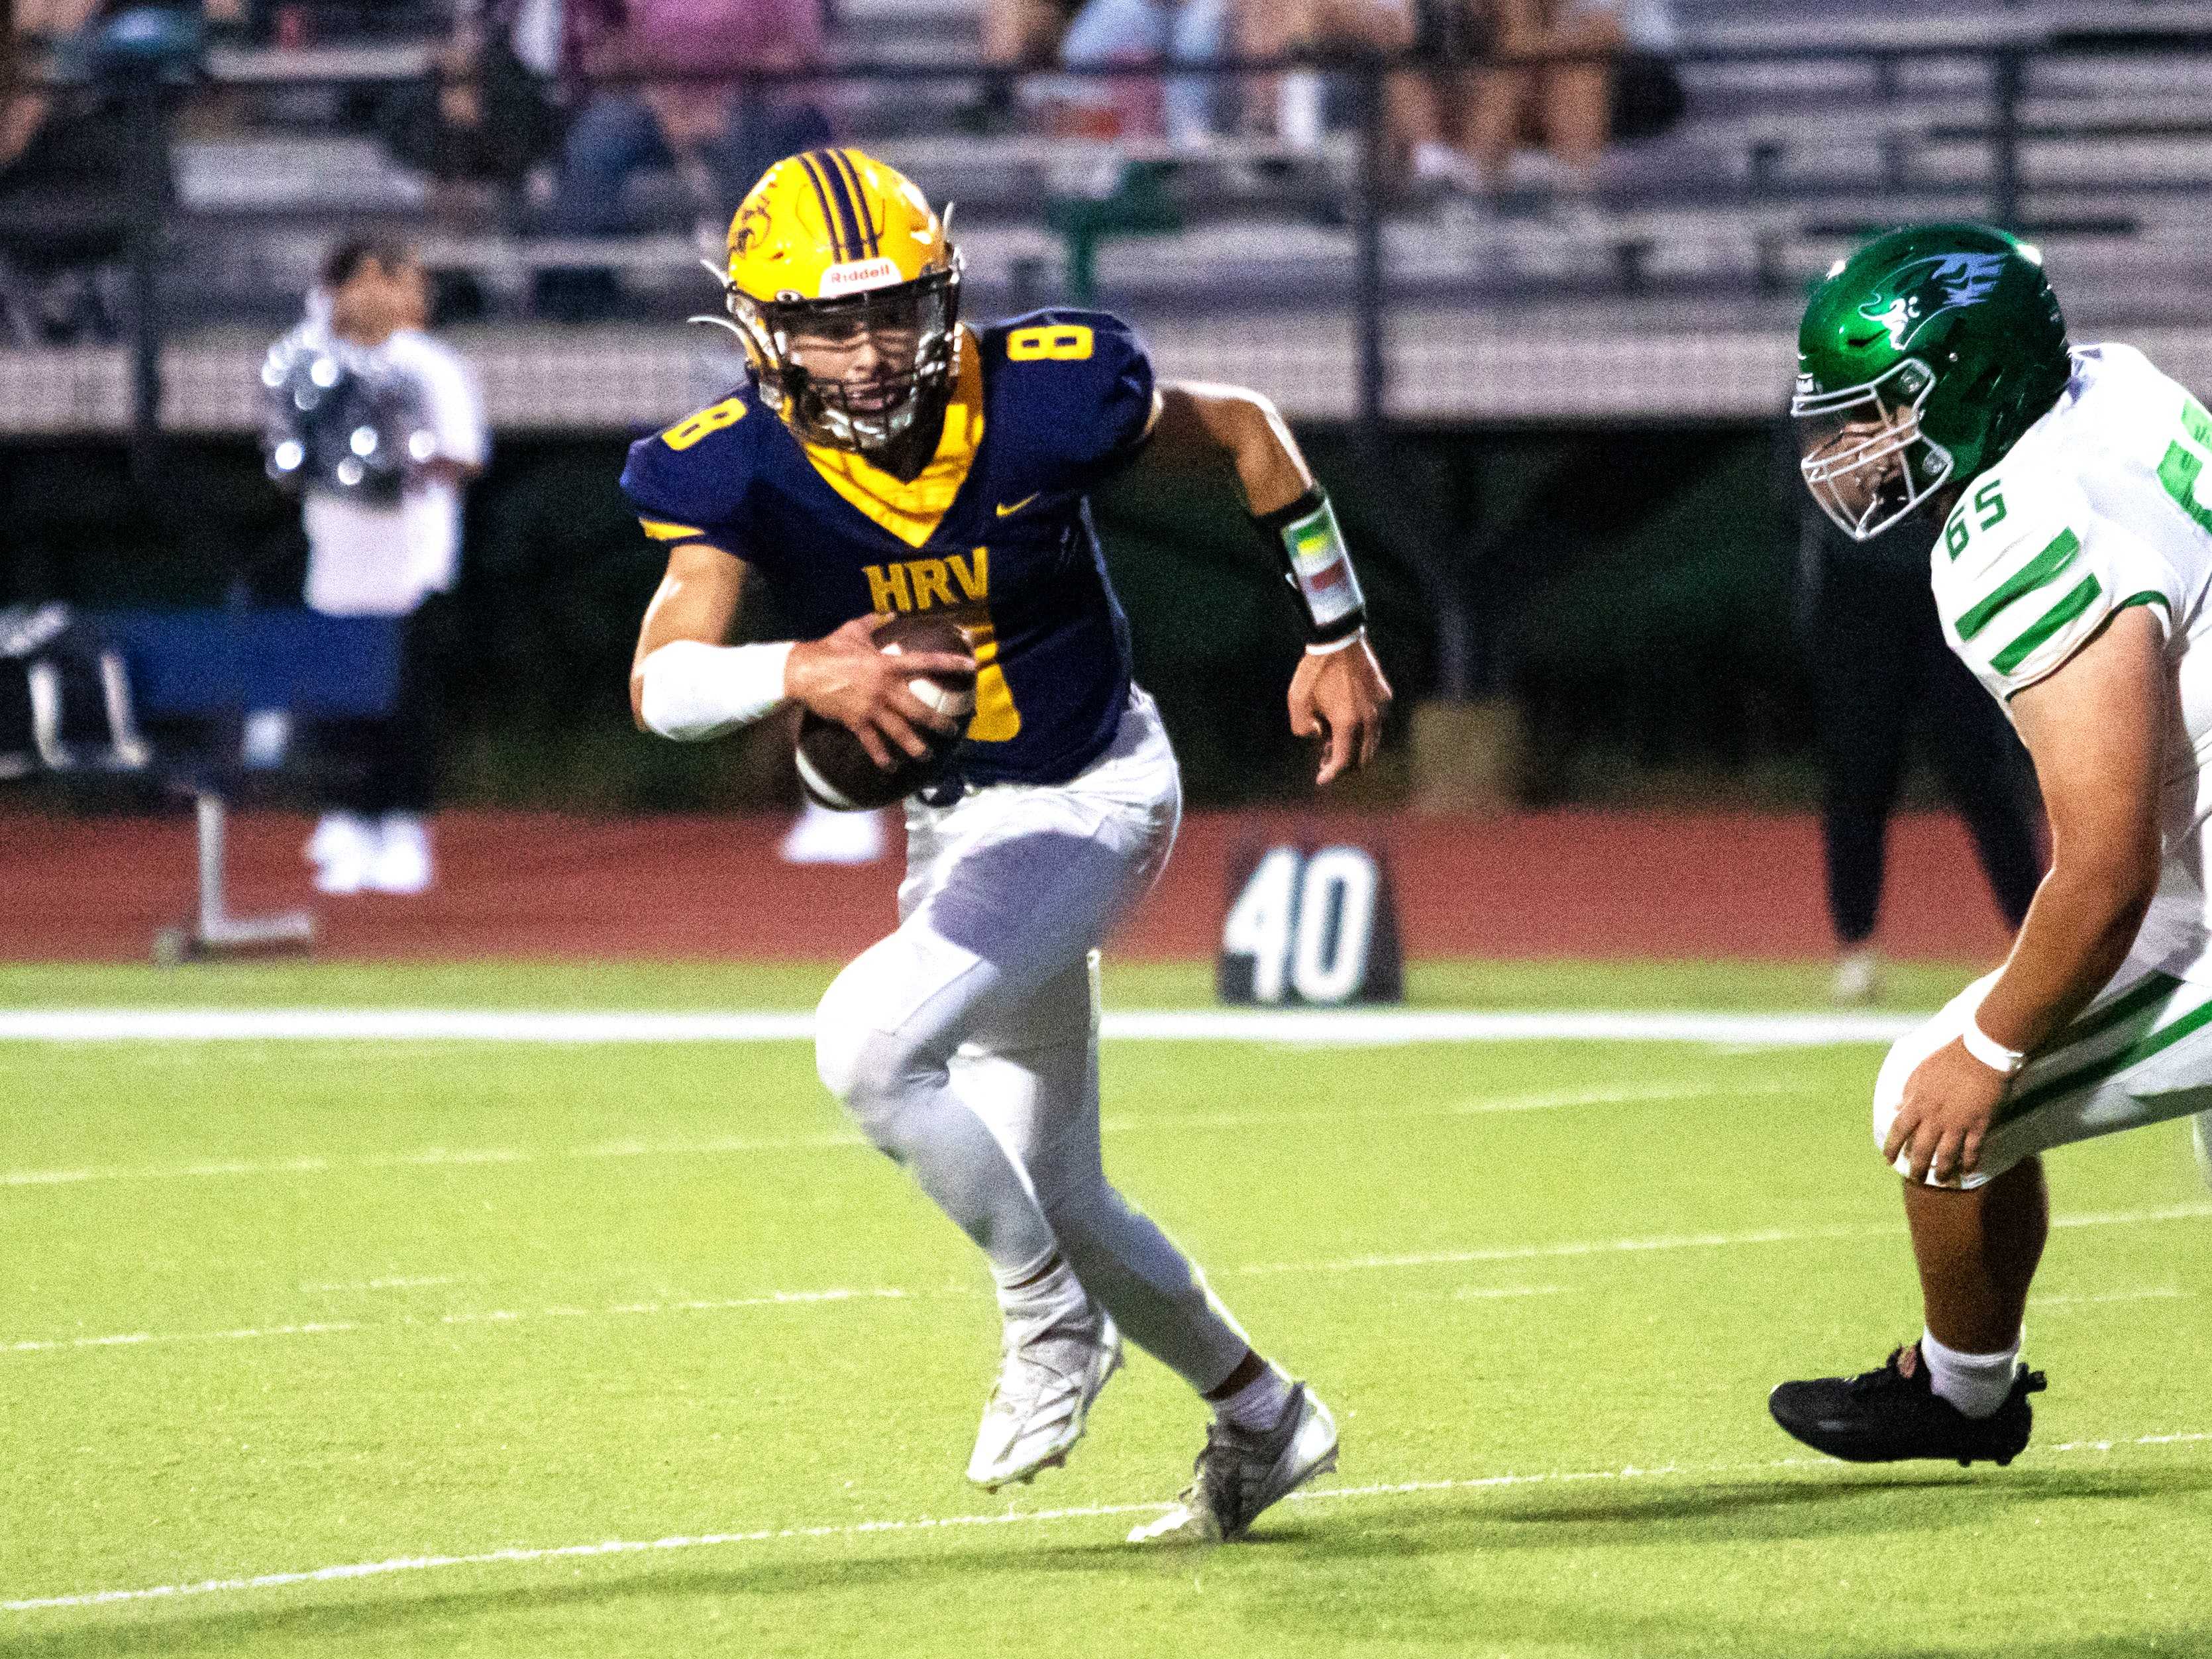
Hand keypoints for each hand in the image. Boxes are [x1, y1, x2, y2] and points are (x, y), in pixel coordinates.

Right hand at [784, 614, 975, 770]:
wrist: (803, 670)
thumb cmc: (828, 648)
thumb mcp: (853, 630)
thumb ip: (873, 621)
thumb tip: (888, 612)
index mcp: (888, 665)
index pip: (925, 663)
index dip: (949, 664)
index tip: (970, 667)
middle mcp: (885, 688)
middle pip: (919, 709)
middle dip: (938, 722)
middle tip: (952, 730)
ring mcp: (871, 708)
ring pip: (900, 731)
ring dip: (916, 746)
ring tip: (927, 755)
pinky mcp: (856, 722)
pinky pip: (873, 744)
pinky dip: (882, 757)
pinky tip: (891, 767)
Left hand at [1289, 633, 1392, 785]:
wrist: (1338, 640)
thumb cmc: (1315, 671)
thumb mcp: (1297, 701)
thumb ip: (1302, 728)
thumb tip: (1318, 736)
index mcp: (1348, 724)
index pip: (1344, 761)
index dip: (1332, 774)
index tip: (1320, 780)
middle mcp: (1370, 720)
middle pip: (1362, 757)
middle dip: (1344, 765)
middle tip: (1324, 760)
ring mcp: (1381, 708)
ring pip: (1372, 741)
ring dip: (1354, 747)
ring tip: (1333, 740)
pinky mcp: (1385, 696)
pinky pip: (1377, 723)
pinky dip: (1363, 730)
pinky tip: (1347, 720)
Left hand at [1884, 1038, 2010, 1185]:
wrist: (1982, 1054)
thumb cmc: (1950, 1059)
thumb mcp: (1920, 1072)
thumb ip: (1907, 1092)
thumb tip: (1895, 1107)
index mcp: (1918, 1103)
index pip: (1899, 1130)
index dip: (1892, 1147)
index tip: (1887, 1159)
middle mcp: (1935, 1117)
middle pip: (1921, 1149)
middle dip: (1916, 1167)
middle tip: (1915, 1178)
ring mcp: (1958, 1123)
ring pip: (1946, 1155)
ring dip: (1941, 1170)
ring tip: (1939, 1180)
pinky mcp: (1979, 1124)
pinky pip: (1972, 1150)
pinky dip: (1969, 1162)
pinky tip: (1967, 1170)